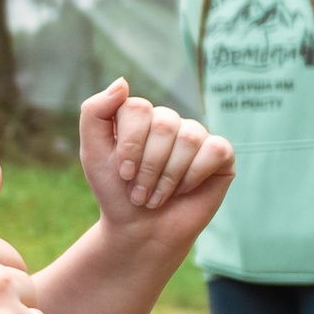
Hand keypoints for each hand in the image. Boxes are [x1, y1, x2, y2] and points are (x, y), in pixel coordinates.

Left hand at [81, 79, 233, 246]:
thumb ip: (95, 113)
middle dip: (148, 167)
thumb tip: (123, 81)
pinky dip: (194, 176)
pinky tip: (184, 190)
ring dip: (168, 177)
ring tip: (157, 197)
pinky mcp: (220, 154)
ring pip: (189, 138)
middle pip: (164, 124)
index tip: (122, 174)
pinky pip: (213, 150)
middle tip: (139, 193)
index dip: (130, 145)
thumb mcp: (93, 153)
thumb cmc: (117, 193)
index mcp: (138, 116)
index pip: (137, 107)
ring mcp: (196, 135)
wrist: (140, 232)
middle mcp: (169, 120)